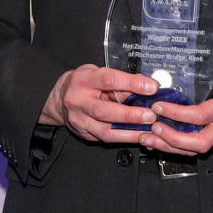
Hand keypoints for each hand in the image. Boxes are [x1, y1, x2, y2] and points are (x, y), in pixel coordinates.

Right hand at [42, 63, 162, 142]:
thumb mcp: (98, 73)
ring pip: (105, 131)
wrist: (60, 99)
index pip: (109, 80)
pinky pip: (106, 139)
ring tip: (148, 130)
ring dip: (130, 132)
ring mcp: (79, 120)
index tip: (151, 87)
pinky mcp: (84, 133)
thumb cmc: (83, 83)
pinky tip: (138, 136)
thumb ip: (120, 81)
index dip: (132, 83)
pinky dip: (124, 139)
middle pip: (105, 111)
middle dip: (130, 115)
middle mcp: (78, 101)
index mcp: (83, 80)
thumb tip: (146, 88)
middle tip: (150, 115)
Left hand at [144, 28, 212, 154]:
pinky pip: (195, 147)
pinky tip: (159, 142)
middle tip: (153, 126)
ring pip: (196, 149)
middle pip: (200, 142)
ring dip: (170, 146)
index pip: (202, 115)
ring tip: (148, 138)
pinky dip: (175, 147)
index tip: (160, 105)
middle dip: (173, 138)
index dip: (179, 114)